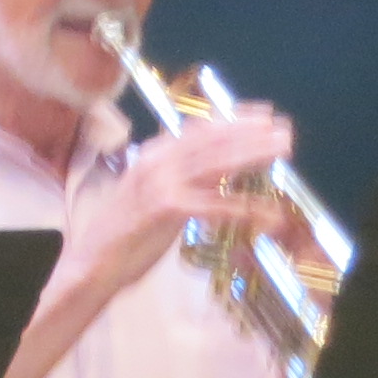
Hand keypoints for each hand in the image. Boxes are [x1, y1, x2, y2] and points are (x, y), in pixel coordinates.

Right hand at [57, 108, 294, 303]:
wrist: (92, 262)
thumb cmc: (124, 234)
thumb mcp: (153, 195)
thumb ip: (180, 177)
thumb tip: (211, 165)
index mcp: (153, 154)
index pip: (201, 129)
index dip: (236, 119)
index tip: (265, 115)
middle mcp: (157, 161)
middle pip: (213, 140)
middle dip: (252, 132)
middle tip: (285, 130)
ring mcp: (161, 183)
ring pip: (217, 163)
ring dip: (253, 154)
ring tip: (282, 150)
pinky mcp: (167, 208)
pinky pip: (215, 205)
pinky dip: (243, 207)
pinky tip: (265, 212)